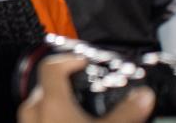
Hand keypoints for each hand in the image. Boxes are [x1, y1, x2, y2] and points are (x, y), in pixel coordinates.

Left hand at [18, 55, 153, 122]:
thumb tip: (143, 96)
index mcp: (50, 103)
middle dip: (67, 86)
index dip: (69, 59)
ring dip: (60, 104)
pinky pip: (39, 122)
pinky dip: (53, 120)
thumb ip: (128, 112)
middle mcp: (33, 111)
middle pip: (46, 86)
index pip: (52, 66)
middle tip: (87, 89)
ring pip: (41, 106)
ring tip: (82, 112)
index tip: (84, 62)